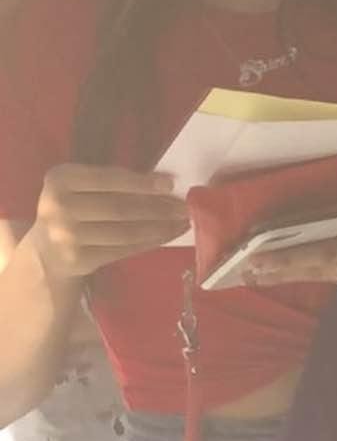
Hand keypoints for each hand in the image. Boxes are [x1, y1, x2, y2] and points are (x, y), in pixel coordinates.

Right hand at [27, 164, 188, 279]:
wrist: (46, 251)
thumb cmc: (76, 207)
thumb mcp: (82, 186)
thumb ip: (113, 181)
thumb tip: (165, 184)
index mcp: (61, 179)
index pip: (109, 179)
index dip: (142, 183)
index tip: (171, 184)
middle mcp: (59, 208)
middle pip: (120, 207)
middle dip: (158, 207)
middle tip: (185, 206)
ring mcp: (66, 238)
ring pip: (126, 232)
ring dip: (160, 226)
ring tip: (182, 221)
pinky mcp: (79, 261)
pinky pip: (124, 249)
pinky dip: (150, 241)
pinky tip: (168, 234)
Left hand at [240, 175, 336, 286]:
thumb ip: (329, 200)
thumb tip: (284, 208)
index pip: (325, 234)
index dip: (290, 244)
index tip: (256, 245)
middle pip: (318, 262)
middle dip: (279, 266)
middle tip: (245, 268)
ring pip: (318, 273)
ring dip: (283, 274)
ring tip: (251, 274)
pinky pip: (325, 276)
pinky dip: (299, 273)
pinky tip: (276, 274)